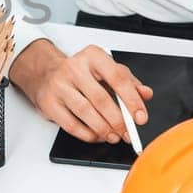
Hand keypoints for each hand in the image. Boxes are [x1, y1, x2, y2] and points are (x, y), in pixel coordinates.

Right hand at [11, 40, 151, 143]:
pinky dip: (87, 134)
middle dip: (118, 121)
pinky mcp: (49, 102)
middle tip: (128, 133)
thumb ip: (128, 81)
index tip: (140, 117)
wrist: (47, 73)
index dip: (132, 100)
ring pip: (86, 113)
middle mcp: (74, 68)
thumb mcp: (107, 69)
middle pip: (101, 99)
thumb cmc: (81, 72)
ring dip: (104, 129)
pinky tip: (97, 136)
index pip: (118, 78)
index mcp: (93, 56)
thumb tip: (145, 95)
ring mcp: (59, 85)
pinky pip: (71, 124)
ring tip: (113, 136)